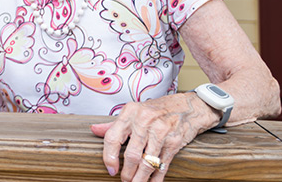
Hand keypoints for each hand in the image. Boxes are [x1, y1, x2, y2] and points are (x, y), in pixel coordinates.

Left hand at [90, 94, 204, 181]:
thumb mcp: (134, 112)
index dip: (108, 156)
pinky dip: (156, 178)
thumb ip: (113, 124)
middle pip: (131, 154)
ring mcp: (161, 131)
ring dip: (140, 178)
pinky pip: (162, 164)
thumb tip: (94, 130)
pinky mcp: (174, 141)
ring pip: (147, 162)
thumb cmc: (157, 110)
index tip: (110, 169)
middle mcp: (144, 120)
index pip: (112, 137)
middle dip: (127, 173)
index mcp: (130, 112)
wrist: (188, 107)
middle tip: (124, 181)